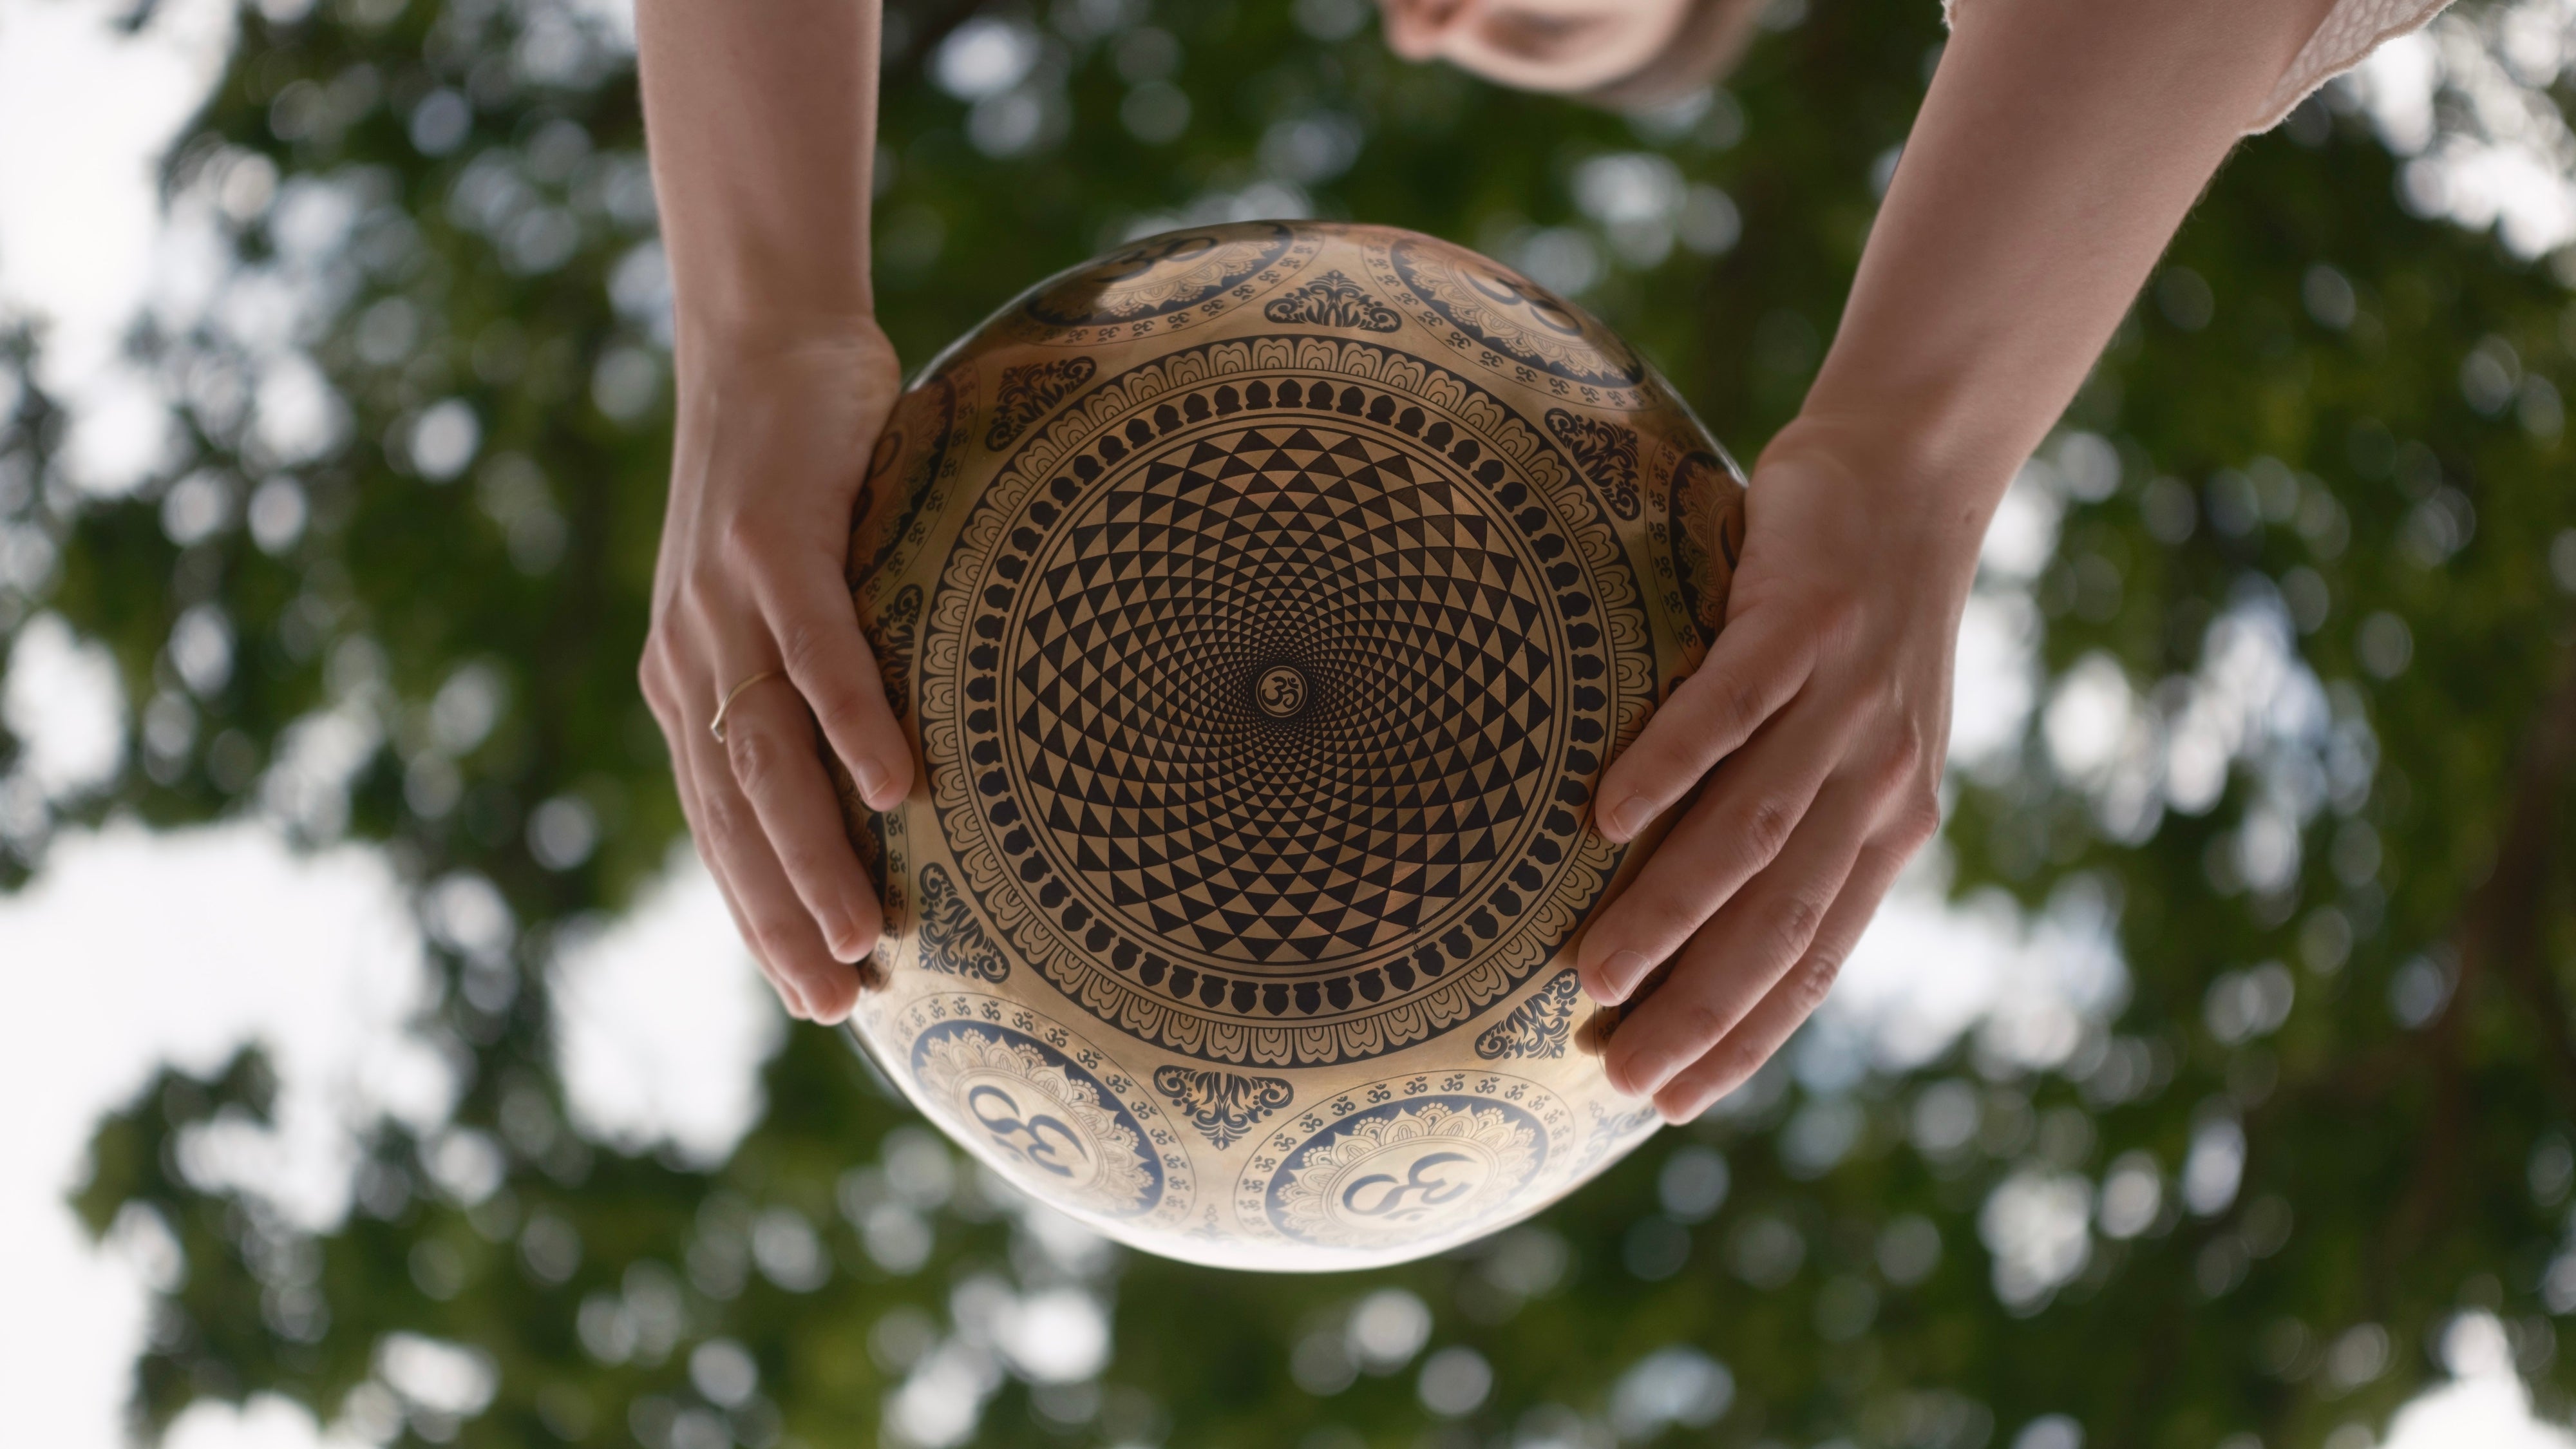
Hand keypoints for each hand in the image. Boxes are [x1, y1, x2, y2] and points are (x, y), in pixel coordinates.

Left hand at [639, 324, 912, 1023]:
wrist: (765, 341)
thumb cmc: (804, 476)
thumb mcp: (796, 594)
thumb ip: (819, 678)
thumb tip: (902, 770)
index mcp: (692, 684)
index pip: (720, 827)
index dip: (759, 918)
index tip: (814, 999)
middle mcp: (690, 659)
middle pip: (736, 816)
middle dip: (782, 919)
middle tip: (837, 1003)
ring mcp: (722, 603)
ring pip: (766, 755)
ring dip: (814, 852)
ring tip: (865, 932)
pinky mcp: (771, 543)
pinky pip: (817, 651)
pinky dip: (853, 722)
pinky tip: (897, 786)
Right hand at [1576, 419, 1983, 1120]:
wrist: (1913, 477)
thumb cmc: (1856, 619)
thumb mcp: (1860, 740)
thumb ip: (1803, 823)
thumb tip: (1700, 918)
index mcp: (1890, 824)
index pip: (1817, 961)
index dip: (1747, 1039)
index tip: (1669, 1103)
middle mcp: (1878, 779)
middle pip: (1783, 919)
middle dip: (1701, 1009)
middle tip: (1617, 1074)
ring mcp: (1845, 701)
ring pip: (1754, 830)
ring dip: (1672, 913)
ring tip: (1593, 974)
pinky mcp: (1805, 621)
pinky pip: (1730, 706)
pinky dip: (1671, 766)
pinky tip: (1605, 818)